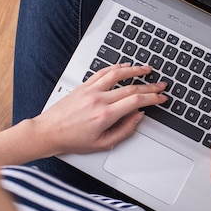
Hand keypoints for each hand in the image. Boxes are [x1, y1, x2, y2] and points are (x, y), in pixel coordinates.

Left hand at [33, 64, 166, 154]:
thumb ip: (124, 130)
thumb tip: (138, 117)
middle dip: (150, 86)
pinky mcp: (83, 86)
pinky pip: (102, 72)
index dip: (153, 98)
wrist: (48, 132)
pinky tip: (125, 66)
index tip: (161, 98)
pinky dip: (116, 67)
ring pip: (117, 74)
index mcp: (105, 115)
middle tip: (161, 85)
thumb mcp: (102, 144)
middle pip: (131, 87)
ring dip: (135, 70)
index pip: (136, 100)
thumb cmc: (72, 139)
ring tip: (147, 69)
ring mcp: (90, 90)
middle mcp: (98, 99)